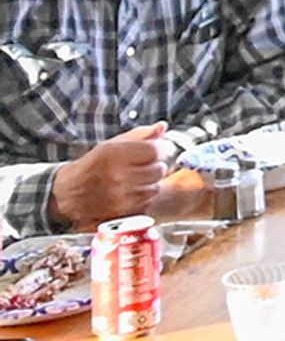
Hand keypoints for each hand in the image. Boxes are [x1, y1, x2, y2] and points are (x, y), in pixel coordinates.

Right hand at [47, 123, 167, 229]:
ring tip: (137, 178)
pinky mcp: (121, 213)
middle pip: (159, 169)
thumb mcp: (111, 145)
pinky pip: (147, 202)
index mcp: (114, 155)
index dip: (161, 149)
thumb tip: (162, 127)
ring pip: (155, 187)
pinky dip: (144, 196)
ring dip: (151, 182)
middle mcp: (117, 176)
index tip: (158, 150)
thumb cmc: (92, 166)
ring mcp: (119, 197)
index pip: (155, 150)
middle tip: (145, 165)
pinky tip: (132, 191)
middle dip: (156, 165)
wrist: (66, 194)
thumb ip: (140, 135)